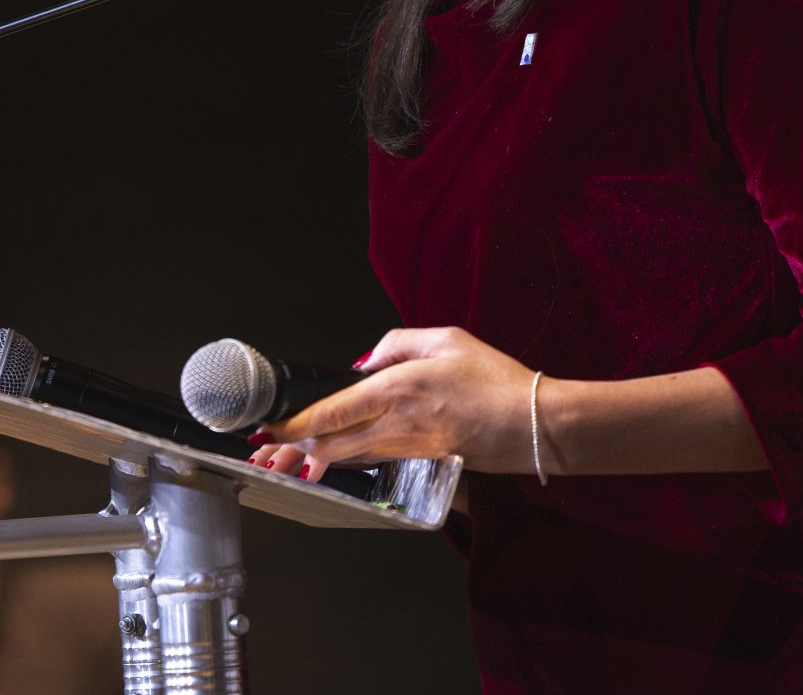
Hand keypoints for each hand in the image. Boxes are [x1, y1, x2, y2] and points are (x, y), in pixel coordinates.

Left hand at [249, 326, 536, 474]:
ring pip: (349, 456)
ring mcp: (410, 448)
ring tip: (286, 463)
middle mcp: (397, 423)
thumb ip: (396, 344)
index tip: (272, 427)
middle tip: (266, 455)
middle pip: (331, 443)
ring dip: (315, 460)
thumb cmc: (496, 378)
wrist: (535, 422)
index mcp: (398, 387)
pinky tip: (334, 462)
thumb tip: (364, 363)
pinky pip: (375, 459)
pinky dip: (348, 462)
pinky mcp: (423, 462)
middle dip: (294, 451)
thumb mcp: (446, 338)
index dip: (296, 424)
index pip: (333, 411)